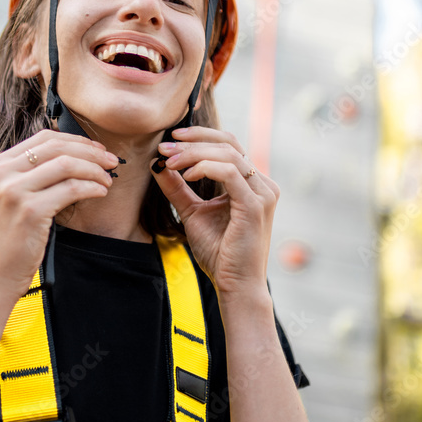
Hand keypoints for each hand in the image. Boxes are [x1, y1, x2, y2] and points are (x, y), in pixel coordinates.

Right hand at [0, 129, 118, 300]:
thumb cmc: (4, 243)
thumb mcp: (6, 199)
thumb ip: (27, 176)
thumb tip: (69, 157)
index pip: (44, 138)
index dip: (76, 140)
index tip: (96, 149)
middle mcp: (2, 173)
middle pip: (57, 147)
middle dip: (90, 151)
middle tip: (110, 161)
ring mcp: (14, 191)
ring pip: (67, 164)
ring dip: (94, 170)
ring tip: (107, 180)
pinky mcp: (30, 211)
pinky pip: (71, 189)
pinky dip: (91, 188)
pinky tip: (100, 192)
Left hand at [150, 126, 279, 297]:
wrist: (236, 286)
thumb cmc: (219, 253)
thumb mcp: (193, 212)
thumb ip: (178, 188)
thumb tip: (158, 164)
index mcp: (252, 183)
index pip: (228, 144)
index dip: (199, 136)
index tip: (170, 140)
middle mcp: (262, 184)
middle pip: (228, 143)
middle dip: (192, 141)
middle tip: (164, 147)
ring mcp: (262, 193)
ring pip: (227, 154)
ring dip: (193, 154)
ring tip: (170, 162)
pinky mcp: (255, 205)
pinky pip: (229, 172)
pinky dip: (204, 167)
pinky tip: (186, 175)